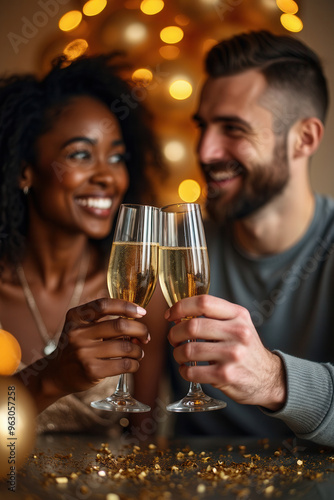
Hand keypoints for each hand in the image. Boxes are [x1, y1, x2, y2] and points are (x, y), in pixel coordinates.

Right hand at [44, 298, 149, 398]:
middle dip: (140, 330)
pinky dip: (134, 364)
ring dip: (138, 350)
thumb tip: (138, 321)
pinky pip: (123, 364)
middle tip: (145, 336)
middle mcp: (77, 333)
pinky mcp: (91, 371)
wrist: (58, 374)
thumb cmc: (78, 346)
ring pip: (125, 347)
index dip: (126, 306)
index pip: (104, 305)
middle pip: (119, 325)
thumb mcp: (82, 327)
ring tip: (139, 352)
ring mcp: (83, 352)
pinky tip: (133, 364)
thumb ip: (104, 320)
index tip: (141, 312)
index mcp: (76, 316)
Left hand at [166, 295, 285, 410]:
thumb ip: (214, 316)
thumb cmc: (245, 349)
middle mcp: (238, 332)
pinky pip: (192, 371)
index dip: (181, 307)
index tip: (170, 315)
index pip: (204, 302)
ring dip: (177, 354)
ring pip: (188, 350)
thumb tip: (178, 316)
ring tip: (180, 355)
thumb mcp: (238, 324)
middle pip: (192, 326)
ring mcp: (232, 354)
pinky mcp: (226, 375)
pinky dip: (184, 371)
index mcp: (238, 315)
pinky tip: (188, 370)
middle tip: (173, 339)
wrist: (268, 378)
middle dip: (175, 333)